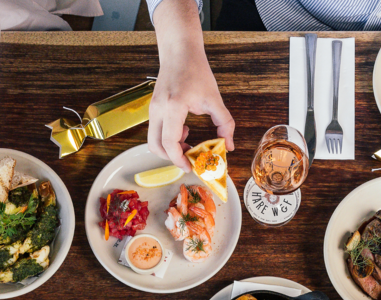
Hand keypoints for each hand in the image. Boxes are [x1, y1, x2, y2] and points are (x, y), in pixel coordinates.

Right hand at [148, 0, 234, 170]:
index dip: (179, 159)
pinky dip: (167, 138)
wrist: (179, 52)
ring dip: (169, 148)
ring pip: (153, 141)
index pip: (170, 143)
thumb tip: (228, 147)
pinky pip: (155, 132)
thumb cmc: (196, 71)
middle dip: (173, 158)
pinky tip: (183, 130)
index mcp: (173, 107)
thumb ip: (224, 124)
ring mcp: (152, 109)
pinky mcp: (152, 109)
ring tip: (187, 142)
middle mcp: (158, 110)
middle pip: (156, 146)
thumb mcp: (214, 99)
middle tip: (190, 159)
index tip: (191, 166)